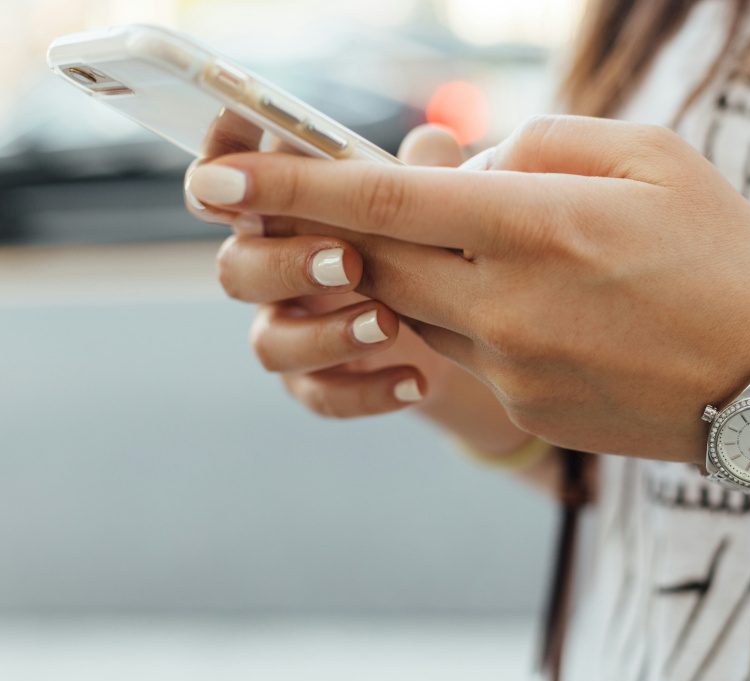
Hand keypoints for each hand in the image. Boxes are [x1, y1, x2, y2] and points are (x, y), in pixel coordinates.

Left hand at [185, 116, 749, 462]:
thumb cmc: (725, 252)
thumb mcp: (651, 156)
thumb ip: (541, 143)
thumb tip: (462, 164)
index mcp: (540, 225)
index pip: (384, 200)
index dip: (292, 186)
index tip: (217, 180)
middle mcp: (509, 303)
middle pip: (376, 260)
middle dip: (338, 230)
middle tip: (325, 206)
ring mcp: (512, 366)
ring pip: (414, 307)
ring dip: (417, 270)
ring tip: (489, 248)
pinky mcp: (523, 406)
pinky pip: (463, 350)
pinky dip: (471, 314)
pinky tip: (539, 305)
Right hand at [193, 125, 480, 418]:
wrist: (457, 328)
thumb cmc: (426, 241)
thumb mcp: (433, 203)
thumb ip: (426, 173)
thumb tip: (434, 142)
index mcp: (285, 211)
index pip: (229, 183)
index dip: (218, 166)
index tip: (236, 164)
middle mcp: (273, 269)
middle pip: (236, 268)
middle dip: (286, 264)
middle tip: (349, 261)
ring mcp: (290, 329)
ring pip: (269, 342)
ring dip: (325, 334)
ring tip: (389, 324)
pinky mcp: (316, 382)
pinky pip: (320, 395)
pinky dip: (366, 391)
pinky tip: (416, 380)